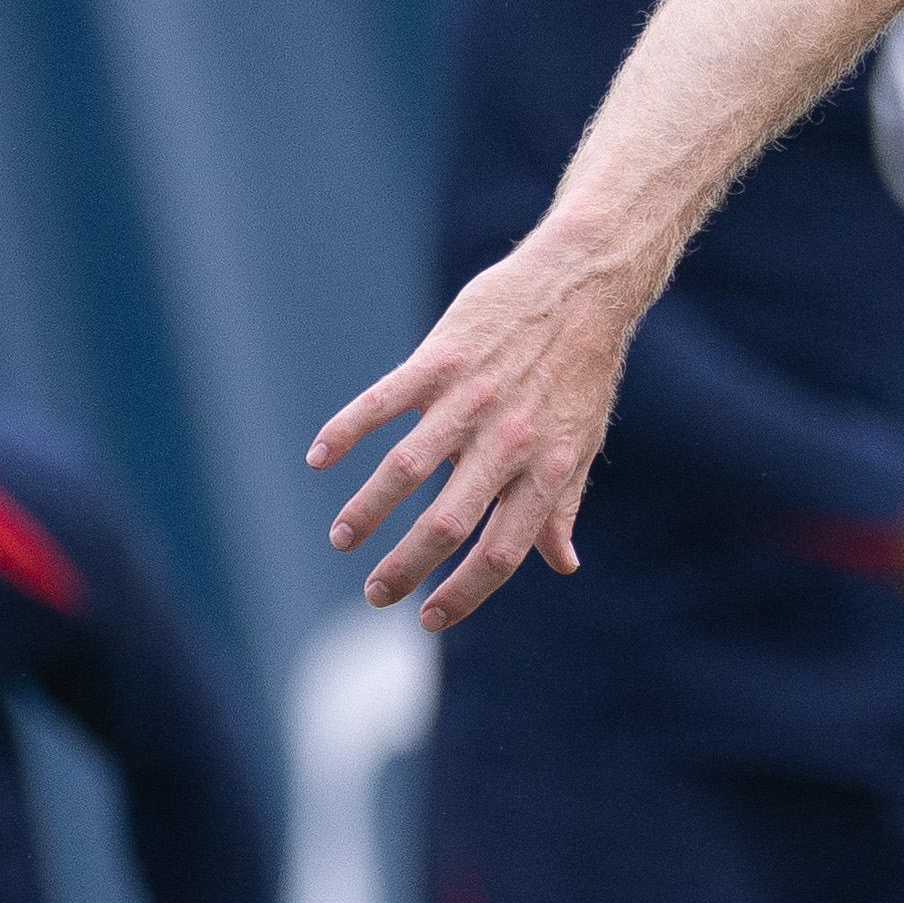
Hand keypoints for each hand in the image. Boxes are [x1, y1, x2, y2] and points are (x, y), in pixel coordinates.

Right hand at [316, 238, 647, 629]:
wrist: (581, 284)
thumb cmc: (583, 369)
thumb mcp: (585, 442)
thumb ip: (564, 505)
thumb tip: (563, 563)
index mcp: (546, 470)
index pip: (501, 553)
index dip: (463, 594)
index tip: (429, 618)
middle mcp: (508, 442)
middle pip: (446, 525)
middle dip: (404, 569)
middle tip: (375, 593)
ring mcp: (470, 400)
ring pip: (405, 471)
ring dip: (366, 512)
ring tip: (341, 539)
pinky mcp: (440, 360)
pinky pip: (383, 403)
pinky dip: (346, 431)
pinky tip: (318, 458)